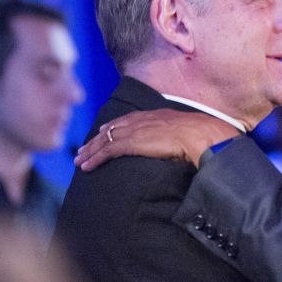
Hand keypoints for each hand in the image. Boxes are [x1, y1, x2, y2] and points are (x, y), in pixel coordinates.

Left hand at [74, 109, 238, 170]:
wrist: (202, 134)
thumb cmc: (203, 135)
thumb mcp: (189, 131)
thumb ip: (180, 135)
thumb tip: (185, 145)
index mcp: (156, 115)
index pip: (128, 119)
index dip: (114, 126)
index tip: (103, 132)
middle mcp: (143, 119)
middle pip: (112, 128)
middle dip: (96, 139)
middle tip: (83, 148)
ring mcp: (136, 130)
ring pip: (105, 140)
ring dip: (90, 151)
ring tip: (79, 160)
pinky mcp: (132, 142)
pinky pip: (108, 151)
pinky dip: (95, 158)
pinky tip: (86, 166)